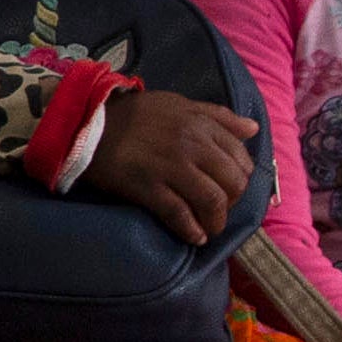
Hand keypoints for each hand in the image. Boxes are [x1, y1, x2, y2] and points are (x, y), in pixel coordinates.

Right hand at [80, 90, 256, 244]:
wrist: (88, 126)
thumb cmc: (135, 115)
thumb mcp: (178, 104)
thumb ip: (218, 115)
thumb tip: (253, 129)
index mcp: (200, 124)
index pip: (240, 158)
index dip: (240, 178)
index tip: (229, 188)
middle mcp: (191, 145)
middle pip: (232, 182)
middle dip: (232, 202)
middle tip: (220, 210)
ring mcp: (170, 168)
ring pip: (211, 201)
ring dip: (216, 221)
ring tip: (209, 228)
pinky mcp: (148, 188)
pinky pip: (180, 214)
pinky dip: (191, 230)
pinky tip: (194, 237)